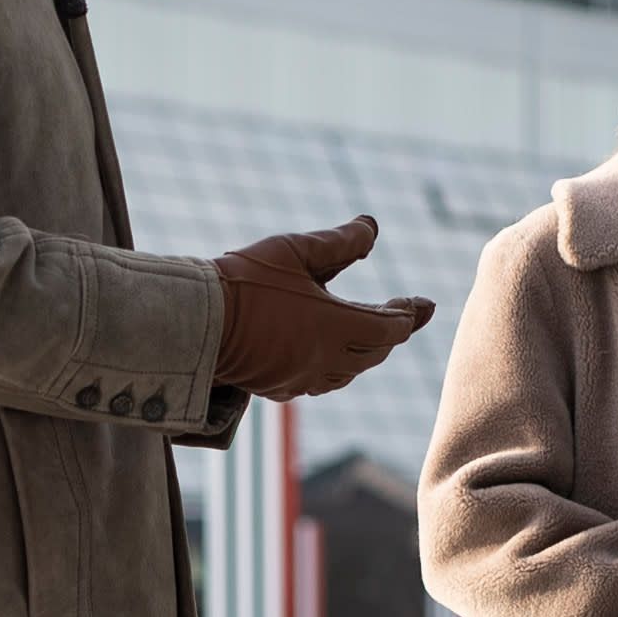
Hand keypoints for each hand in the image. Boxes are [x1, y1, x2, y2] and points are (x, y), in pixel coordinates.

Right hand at [213, 215, 432, 401]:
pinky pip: (320, 383)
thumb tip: (372, 228)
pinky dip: (337, 370)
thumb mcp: (295, 249)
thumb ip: (340, 241)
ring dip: (367, 354)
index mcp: (336, 326)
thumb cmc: (245, 280)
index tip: (422, 303)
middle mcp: (326, 359)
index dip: (409, 314)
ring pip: (350, 372)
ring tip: (374, 336)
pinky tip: (332, 359)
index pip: (391, 327)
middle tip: (409, 317)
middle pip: (375, 353)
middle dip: (392, 333)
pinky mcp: (279, 389)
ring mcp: (302, 378)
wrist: (195, 322)